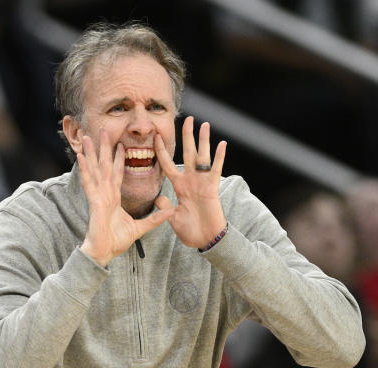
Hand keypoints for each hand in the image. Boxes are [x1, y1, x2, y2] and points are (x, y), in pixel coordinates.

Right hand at [77, 130, 170, 266]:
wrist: (104, 253)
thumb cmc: (116, 242)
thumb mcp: (140, 228)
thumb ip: (154, 219)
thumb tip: (170, 211)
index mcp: (114, 198)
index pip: (117, 174)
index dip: (119, 159)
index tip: (122, 145)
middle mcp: (105, 193)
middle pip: (105, 165)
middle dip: (104, 148)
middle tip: (103, 130)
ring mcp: (98, 196)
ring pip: (94, 169)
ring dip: (90, 152)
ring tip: (86, 137)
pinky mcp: (94, 202)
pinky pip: (88, 182)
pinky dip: (84, 169)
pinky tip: (80, 156)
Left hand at [153, 116, 227, 247]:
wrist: (205, 239)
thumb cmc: (190, 230)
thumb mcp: (171, 218)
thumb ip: (164, 206)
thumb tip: (157, 197)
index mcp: (179, 186)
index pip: (167, 164)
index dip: (161, 151)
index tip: (156, 136)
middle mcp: (190, 180)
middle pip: (188, 153)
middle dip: (187, 136)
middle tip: (187, 118)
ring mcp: (202, 182)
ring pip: (202, 156)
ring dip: (203, 141)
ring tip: (204, 124)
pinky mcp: (212, 187)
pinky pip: (215, 169)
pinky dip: (219, 157)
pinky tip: (222, 144)